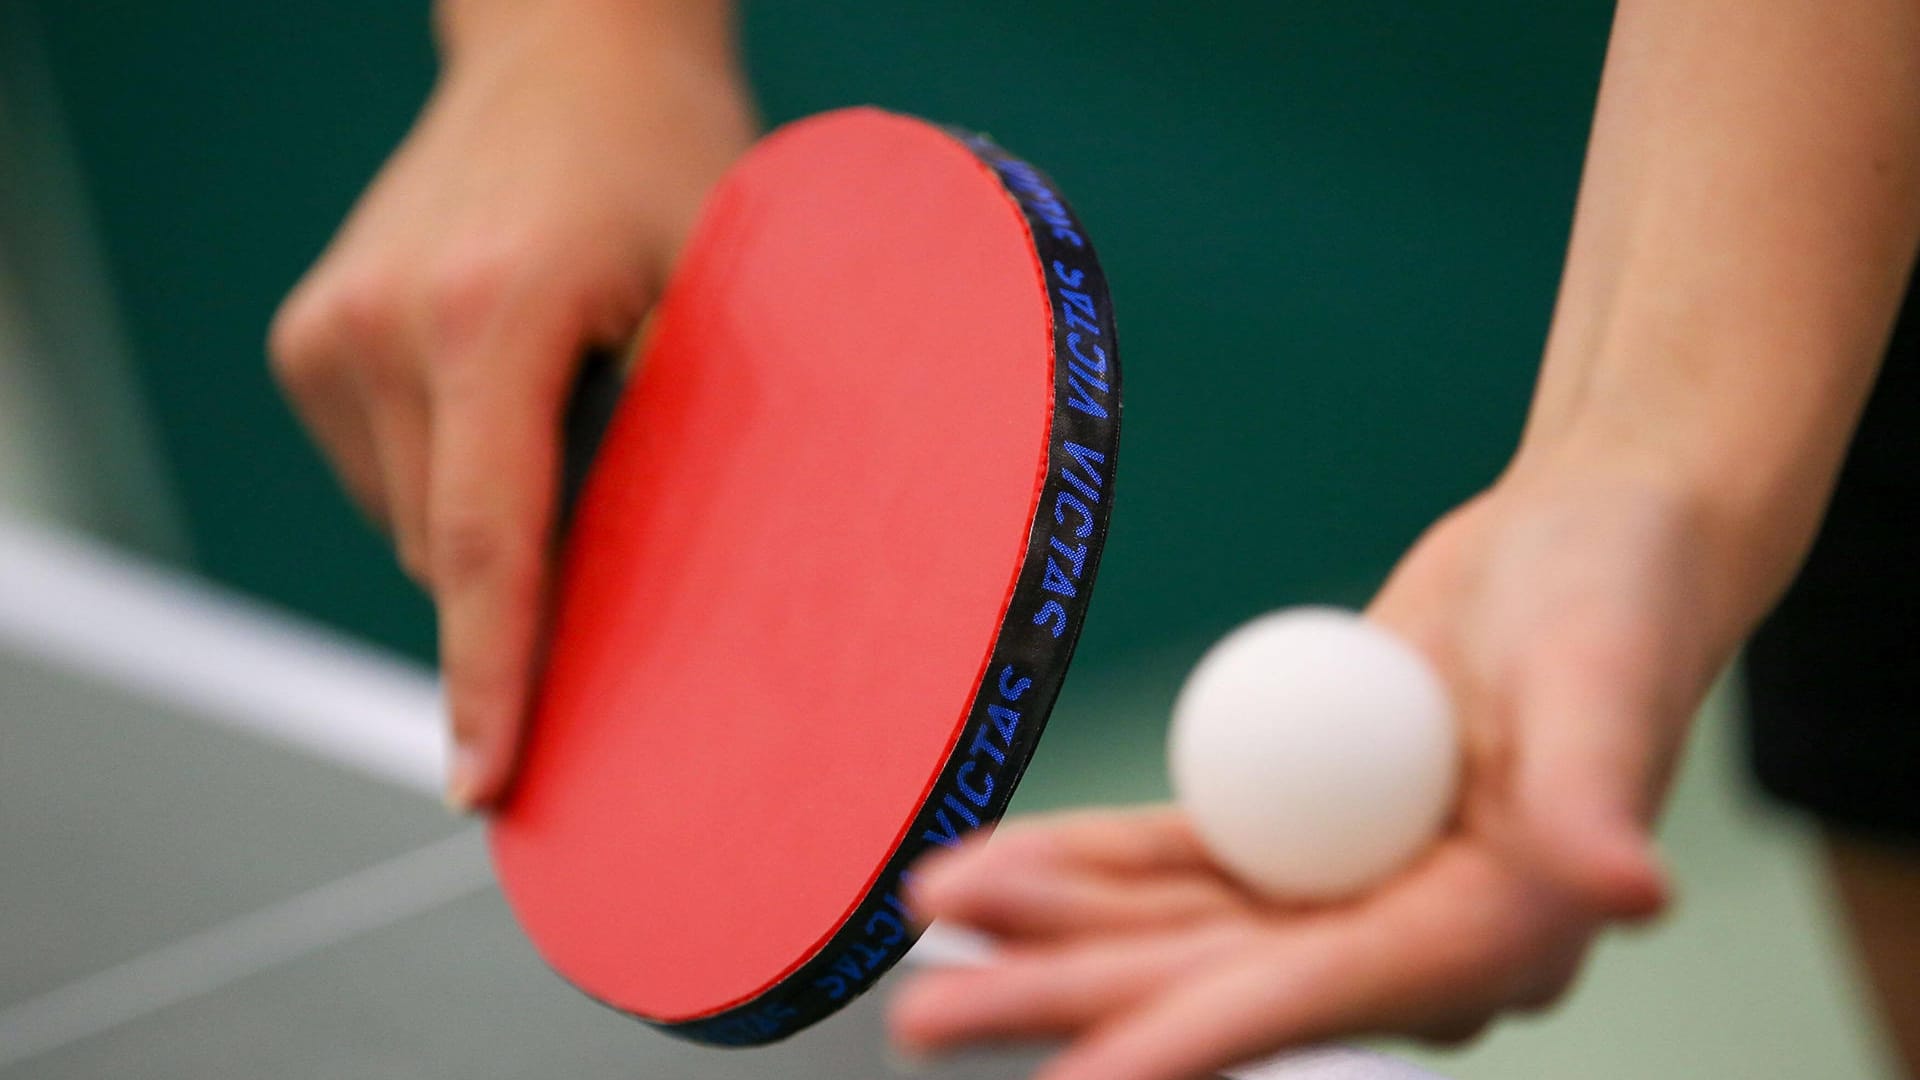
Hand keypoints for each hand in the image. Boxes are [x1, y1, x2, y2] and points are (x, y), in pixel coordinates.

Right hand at [269, 7, 751, 808]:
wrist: (568, 51)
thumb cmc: (670, 160)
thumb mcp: (725, 290)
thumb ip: (697, 439)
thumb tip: (693, 604)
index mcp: (491, 315)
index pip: (491, 543)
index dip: (495, 680)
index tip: (484, 786)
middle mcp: (382, 324)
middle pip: (456, 554)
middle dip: (534, 595)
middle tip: (626, 562)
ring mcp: (329, 331)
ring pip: (417, 527)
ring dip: (496, 530)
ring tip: (573, 421)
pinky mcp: (307, 339)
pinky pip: (389, 478)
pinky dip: (455, 482)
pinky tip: (514, 404)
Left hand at [890, 462, 1749, 1079]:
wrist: (1583, 542)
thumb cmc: (1617, 605)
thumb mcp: (1605, 683)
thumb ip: (1595, 795)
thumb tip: (1631, 893)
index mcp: (1488, 936)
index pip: (1312, 997)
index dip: (1190, 1039)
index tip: (1078, 1079)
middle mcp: (1404, 940)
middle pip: (1206, 981)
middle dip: (1067, 1000)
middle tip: (925, 1021)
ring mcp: (1339, 891)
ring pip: (1167, 929)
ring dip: (1046, 929)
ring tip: (927, 922)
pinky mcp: (1293, 836)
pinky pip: (1169, 863)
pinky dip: (1078, 865)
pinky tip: (990, 867)